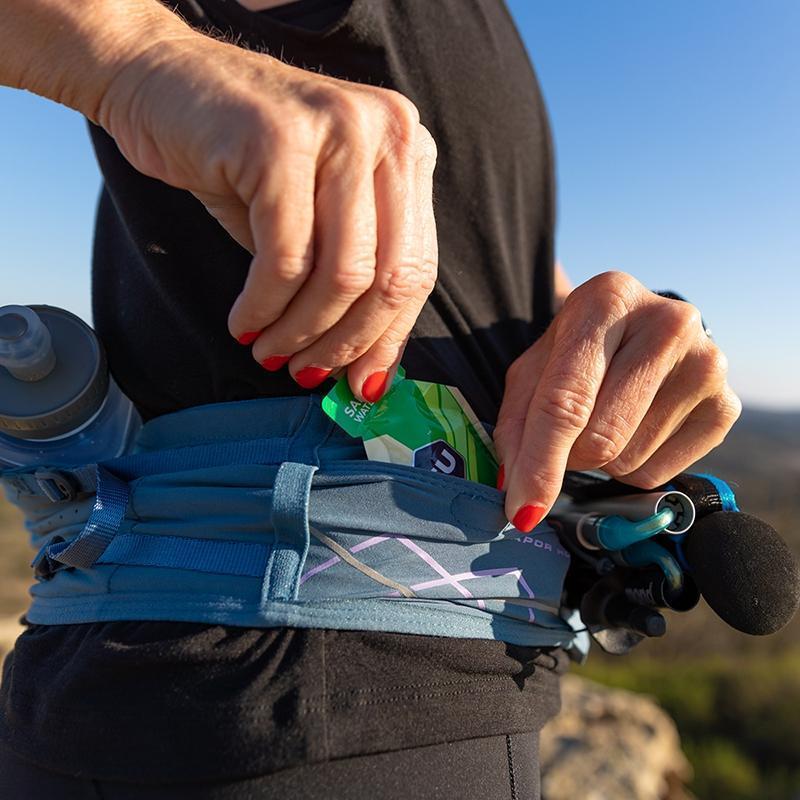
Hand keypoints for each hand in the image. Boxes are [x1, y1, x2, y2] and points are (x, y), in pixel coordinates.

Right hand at [97, 24, 437, 399]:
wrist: (162, 83)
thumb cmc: (242, 161)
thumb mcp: (315, 220)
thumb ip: (350, 281)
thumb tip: (368, 369)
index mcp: (407, 152)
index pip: (417, 268)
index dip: (389, 338)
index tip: (361, 382)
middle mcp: (388, 133)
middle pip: (389, 278)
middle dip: (346, 344)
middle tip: (308, 374)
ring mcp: (340, 130)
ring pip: (341, 276)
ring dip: (302, 333)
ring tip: (271, 352)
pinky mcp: (281, 141)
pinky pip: (284, 260)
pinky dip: (263, 307)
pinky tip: (245, 323)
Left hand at [493, 271, 741, 531]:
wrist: (636, 330)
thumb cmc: (575, 351)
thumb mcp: (534, 370)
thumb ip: (517, 425)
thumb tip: (520, 495)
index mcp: (608, 300)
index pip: (567, 400)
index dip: (540, 461)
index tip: (523, 509)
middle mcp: (668, 323)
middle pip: (601, 437)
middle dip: (568, 457)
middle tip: (564, 439)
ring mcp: (707, 363)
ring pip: (628, 461)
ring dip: (600, 460)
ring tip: (605, 418)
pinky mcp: (727, 405)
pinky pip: (658, 474)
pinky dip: (631, 467)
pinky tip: (634, 428)